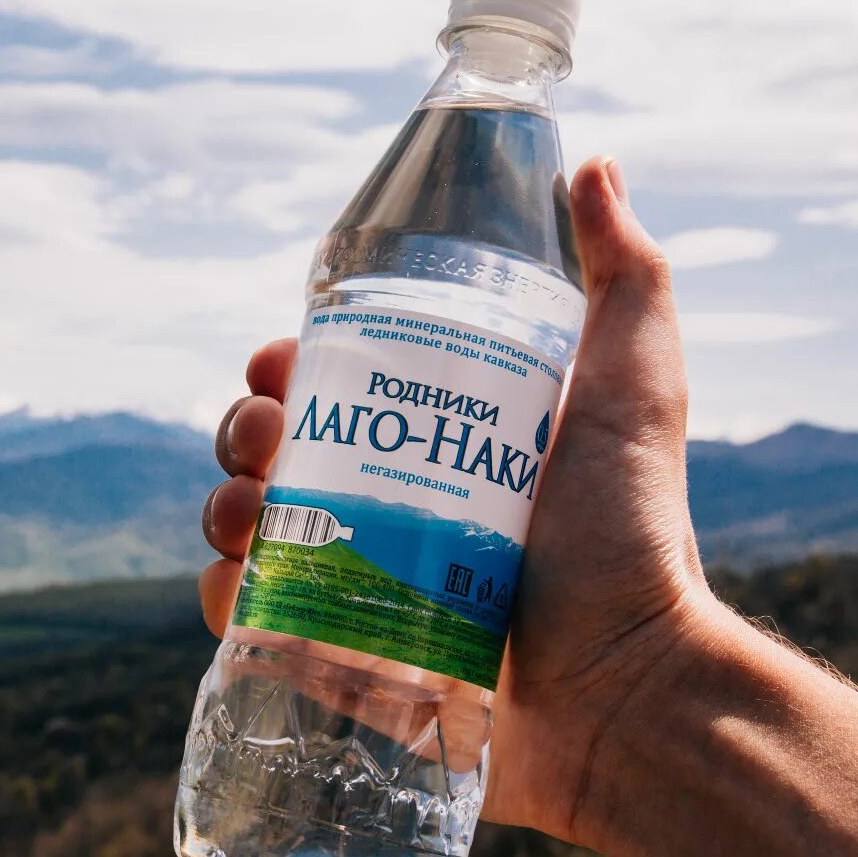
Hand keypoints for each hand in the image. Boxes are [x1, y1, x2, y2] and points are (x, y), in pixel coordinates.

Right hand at [199, 156, 716, 849]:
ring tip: (252, 510)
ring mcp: (356, 589)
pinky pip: (251, 621)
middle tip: (266, 434)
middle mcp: (388, 511)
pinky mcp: (336, 665)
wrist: (630, 692)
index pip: (333, 387)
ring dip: (223, 504)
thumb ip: (626, 279)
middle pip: (273, 452)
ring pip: (247, 529)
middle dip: (242, 427)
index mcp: (434, 444)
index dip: (289, 364)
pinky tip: (242, 578)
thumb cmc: (635, 540)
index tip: (284, 358)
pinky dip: (226, 594)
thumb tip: (594, 164)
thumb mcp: (633, 391)